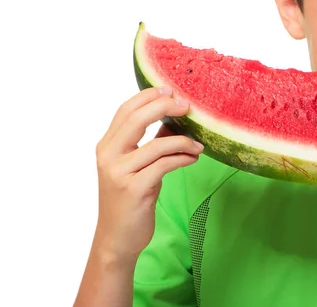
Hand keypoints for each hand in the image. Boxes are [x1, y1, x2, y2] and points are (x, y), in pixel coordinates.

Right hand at [93, 86, 202, 262]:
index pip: (125, 110)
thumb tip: (174, 118)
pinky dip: (183, 158)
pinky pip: (165, 165)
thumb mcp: (137, 166)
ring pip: (157, 144)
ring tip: (198, 145)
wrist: (117, 238)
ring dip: (183, 141)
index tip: (171, 90)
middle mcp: (109, 156)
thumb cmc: (130, 199)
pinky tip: (193, 158)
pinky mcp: (134, 189)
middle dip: (164, 106)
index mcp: (107, 146)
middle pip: (136, 118)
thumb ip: (151, 142)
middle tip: (187, 106)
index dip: (148, 96)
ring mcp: (120, 173)